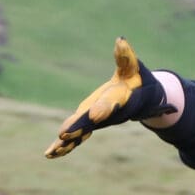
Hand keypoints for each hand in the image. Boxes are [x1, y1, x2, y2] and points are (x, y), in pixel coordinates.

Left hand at [44, 38, 176, 158]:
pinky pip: (77, 137)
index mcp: (121, 99)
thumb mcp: (134, 67)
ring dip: (67, 142)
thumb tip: (120, 40)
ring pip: (82, 134)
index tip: (94, 114)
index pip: (111, 104)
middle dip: (78, 128)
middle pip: (91, 122)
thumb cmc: (138, 79)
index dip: (103, 109)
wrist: (144, 101)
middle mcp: (108, 114)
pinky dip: (64, 146)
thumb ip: (126, 57)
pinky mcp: (90, 124)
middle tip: (63, 134)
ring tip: (51, 152)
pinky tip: (50, 154)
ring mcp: (98, 122)